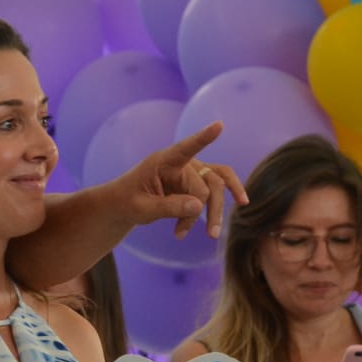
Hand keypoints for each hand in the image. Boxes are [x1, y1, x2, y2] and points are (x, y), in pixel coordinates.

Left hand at [111, 121, 247, 239]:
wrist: (122, 206)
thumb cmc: (127, 203)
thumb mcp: (142, 209)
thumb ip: (168, 207)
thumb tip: (199, 205)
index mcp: (162, 162)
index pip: (185, 148)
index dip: (203, 138)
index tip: (219, 125)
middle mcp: (180, 163)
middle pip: (208, 182)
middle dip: (210, 209)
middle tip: (210, 236)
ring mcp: (190, 171)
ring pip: (215, 186)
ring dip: (215, 210)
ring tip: (212, 235)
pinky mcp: (194, 182)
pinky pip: (215, 188)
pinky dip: (216, 204)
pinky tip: (239, 207)